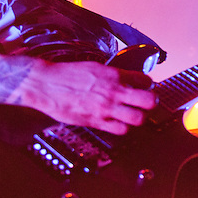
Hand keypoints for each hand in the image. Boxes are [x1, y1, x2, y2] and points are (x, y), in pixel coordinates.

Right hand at [15, 59, 155, 133]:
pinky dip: (123, 128)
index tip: (145, 88)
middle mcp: (114, 92)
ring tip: (134, 115)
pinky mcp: (96, 121)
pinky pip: (120, 130)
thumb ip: (112, 74)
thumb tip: (126, 78)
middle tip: (147, 103)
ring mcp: (106, 108)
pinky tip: (119, 123)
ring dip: (139, 117)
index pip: (146, 80)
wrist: (46, 84)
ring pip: (138, 118)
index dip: (148, 85)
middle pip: (149, 101)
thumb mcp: (94, 67)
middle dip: (151, 102)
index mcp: (114, 75)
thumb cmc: (66, 75)